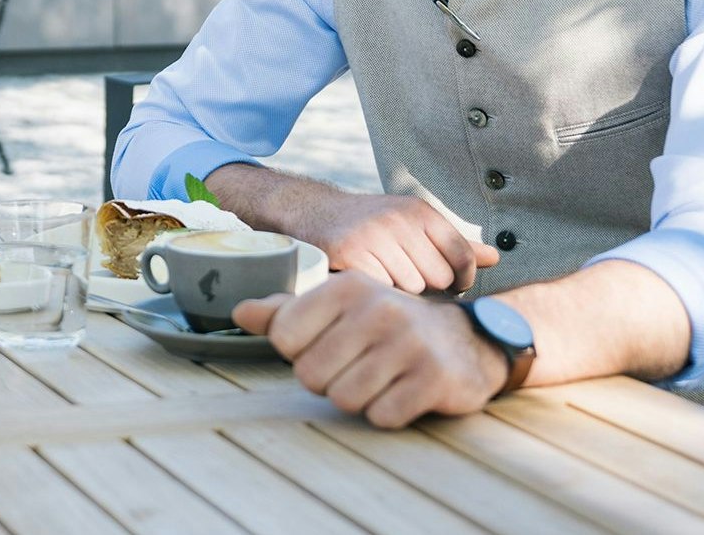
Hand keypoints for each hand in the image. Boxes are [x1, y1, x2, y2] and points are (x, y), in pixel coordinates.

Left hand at [234, 275, 508, 426]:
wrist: (465, 341)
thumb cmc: (386, 325)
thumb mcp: (339, 308)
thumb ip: (287, 311)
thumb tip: (239, 312)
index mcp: (347, 288)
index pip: (284, 337)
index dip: (300, 353)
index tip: (327, 346)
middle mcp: (378, 309)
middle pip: (310, 374)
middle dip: (329, 380)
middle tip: (357, 366)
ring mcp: (408, 343)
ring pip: (344, 398)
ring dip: (358, 398)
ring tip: (380, 378)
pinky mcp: (433, 378)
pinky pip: (382, 416)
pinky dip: (388, 413)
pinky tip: (403, 392)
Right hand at [303, 192, 499, 294]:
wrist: (316, 213)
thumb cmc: (373, 225)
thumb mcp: (415, 226)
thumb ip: (454, 245)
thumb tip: (495, 258)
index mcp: (421, 212)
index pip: (462, 256)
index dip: (461, 279)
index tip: (450, 284)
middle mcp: (401, 220)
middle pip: (439, 278)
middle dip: (426, 285)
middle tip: (405, 276)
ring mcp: (375, 235)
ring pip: (412, 287)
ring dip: (399, 291)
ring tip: (384, 276)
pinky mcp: (351, 252)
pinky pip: (383, 289)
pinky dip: (377, 291)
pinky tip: (368, 279)